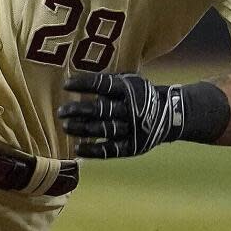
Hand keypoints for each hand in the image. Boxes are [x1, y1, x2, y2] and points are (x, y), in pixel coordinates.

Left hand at [58, 69, 185, 157]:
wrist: (170, 115)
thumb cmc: (138, 95)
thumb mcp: (130, 81)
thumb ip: (108, 81)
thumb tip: (73, 80)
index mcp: (130, 89)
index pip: (104, 85)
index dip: (84, 84)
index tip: (66, 85)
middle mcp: (132, 109)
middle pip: (101, 110)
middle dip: (79, 111)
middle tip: (61, 112)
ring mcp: (133, 129)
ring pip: (104, 130)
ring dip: (82, 129)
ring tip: (65, 126)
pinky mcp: (133, 147)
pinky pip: (110, 150)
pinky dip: (93, 150)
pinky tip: (77, 148)